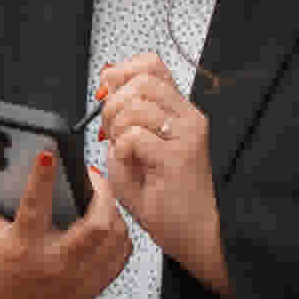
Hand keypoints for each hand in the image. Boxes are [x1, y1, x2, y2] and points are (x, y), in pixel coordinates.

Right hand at [0, 142, 134, 298]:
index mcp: (21, 246)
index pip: (34, 208)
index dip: (41, 179)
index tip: (47, 154)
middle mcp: (52, 264)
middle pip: (96, 227)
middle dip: (102, 193)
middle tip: (91, 176)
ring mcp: (75, 279)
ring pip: (115, 240)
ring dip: (112, 211)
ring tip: (100, 196)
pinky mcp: (88, 289)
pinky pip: (119, 258)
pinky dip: (119, 236)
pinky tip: (108, 223)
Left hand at [89, 54, 223, 294]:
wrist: (193, 234)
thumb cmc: (167, 198)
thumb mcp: (135, 152)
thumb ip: (122, 121)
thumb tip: (106, 90)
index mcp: (178, 112)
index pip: (150, 64)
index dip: (122, 73)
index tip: (108, 96)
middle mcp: (187, 117)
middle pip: (142, 79)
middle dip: (114, 103)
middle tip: (113, 132)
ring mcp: (186, 134)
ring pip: (136, 105)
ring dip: (117, 128)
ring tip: (125, 153)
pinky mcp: (178, 156)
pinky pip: (135, 136)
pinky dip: (123, 151)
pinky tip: (134, 165)